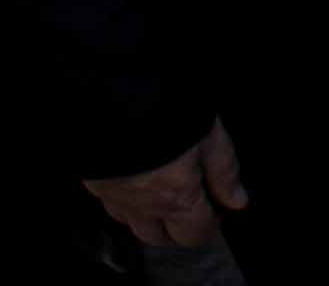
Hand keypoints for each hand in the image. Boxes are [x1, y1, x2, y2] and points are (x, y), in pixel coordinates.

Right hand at [91, 121, 245, 249]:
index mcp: (176, 198)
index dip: (210, 224)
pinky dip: (124, 199)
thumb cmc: (165, 106)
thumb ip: (224, 171)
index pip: (195, 235)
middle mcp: (142, 205)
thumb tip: (236, 200)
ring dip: (149, 217)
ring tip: (162, 190)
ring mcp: (114, 195)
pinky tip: (133, 177)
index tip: (216, 206)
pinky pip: (110, 202)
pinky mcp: (93, 180)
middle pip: (160, 238)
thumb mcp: (209, 134)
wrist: (116, 90)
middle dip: (178, 228)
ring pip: (131, 224)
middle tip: (191, 201)